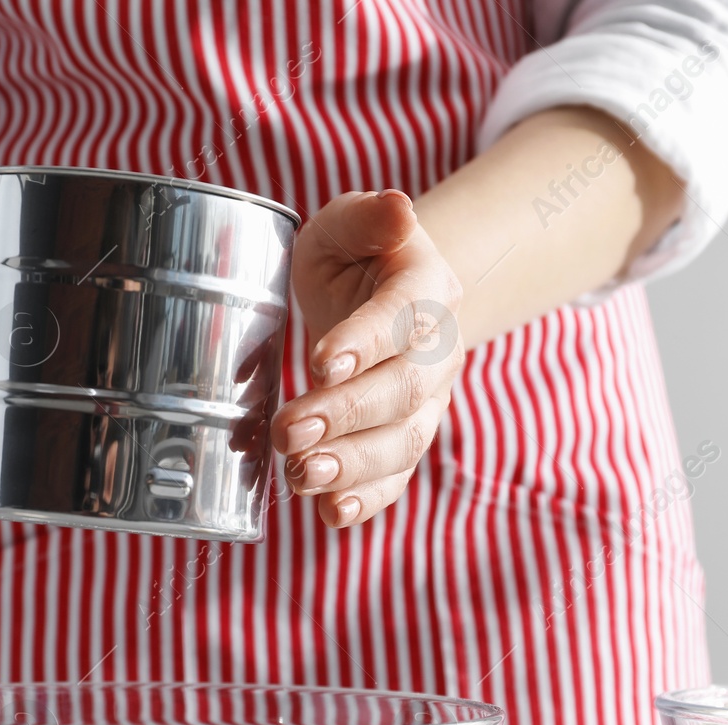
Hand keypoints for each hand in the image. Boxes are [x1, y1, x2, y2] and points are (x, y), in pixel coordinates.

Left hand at [272, 190, 464, 527]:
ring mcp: (426, 403)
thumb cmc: (353, 257)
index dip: (364, 343)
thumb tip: (397, 209)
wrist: (375, 298)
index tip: (318, 362)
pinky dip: (367, 501)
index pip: (403, 319)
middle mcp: (438, 352)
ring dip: (352, 465)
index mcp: (426, 289)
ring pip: (403, 442)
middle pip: (403, 391)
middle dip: (346, 414)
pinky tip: (330, 513)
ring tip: (300, 474)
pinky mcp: (404, 441)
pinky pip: (396, 478)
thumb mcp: (347, 225)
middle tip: (289, 430)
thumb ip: (367, 219)